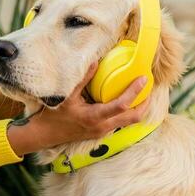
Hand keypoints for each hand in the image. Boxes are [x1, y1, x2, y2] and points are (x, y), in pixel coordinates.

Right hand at [6, 59, 150, 156]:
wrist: (44, 135)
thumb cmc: (53, 115)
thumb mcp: (67, 95)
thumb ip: (83, 79)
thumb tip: (95, 60)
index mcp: (95, 117)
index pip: (122, 105)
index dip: (135, 92)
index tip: (143, 78)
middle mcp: (102, 127)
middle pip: (133, 117)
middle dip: (145, 103)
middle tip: (150, 87)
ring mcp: (103, 132)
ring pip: (129, 122)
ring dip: (138, 108)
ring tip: (143, 92)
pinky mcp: (101, 132)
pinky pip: (121, 122)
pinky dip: (128, 111)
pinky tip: (127, 99)